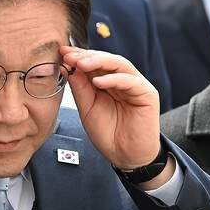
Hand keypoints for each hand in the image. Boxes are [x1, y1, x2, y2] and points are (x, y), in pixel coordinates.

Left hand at [61, 47, 160, 168]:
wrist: (126, 156)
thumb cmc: (108, 133)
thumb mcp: (87, 109)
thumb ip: (80, 88)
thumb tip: (68, 67)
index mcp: (108, 82)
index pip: (94, 63)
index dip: (78, 56)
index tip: (62, 53)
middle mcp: (122, 80)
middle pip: (106, 59)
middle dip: (86, 56)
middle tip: (69, 56)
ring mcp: (135, 85)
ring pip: (119, 64)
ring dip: (98, 61)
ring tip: (81, 64)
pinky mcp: (147, 94)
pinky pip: (130, 81)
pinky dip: (113, 79)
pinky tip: (98, 82)